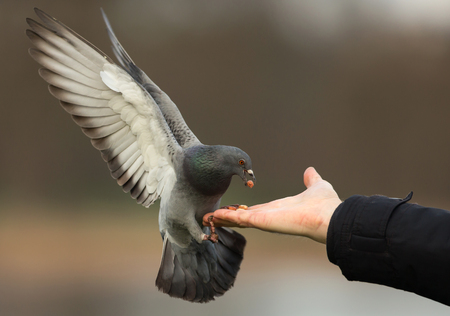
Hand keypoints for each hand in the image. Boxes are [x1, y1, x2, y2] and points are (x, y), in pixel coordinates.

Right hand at [203, 167, 340, 243]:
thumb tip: (310, 171)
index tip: (232, 208)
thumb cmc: (325, 205)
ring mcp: (264, 219)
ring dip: (222, 218)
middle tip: (212, 216)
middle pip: (242, 216)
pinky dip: (225, 217)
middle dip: (228, 217)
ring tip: (207, 216)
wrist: (329, 216)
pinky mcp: (261, 220)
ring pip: (237, 218)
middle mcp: (269, 216)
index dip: (243, 209)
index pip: (256, 210)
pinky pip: (239, 218)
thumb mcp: (316, 186)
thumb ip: (311, 180)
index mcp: (279, 208)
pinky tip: (213, 216)